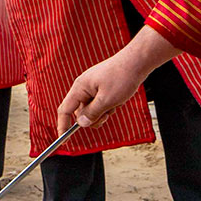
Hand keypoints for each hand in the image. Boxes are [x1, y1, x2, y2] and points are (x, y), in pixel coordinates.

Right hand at [56, 28, 174, 133]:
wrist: (137, 61)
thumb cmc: (122, 77)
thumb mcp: (107, 100)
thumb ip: (92, 113)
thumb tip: (81, 124)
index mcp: (80, 88)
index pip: (65, 110)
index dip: (62, 125)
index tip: (63, 139)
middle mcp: (83, 87)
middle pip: (80, 112)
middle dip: (93, 118)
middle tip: (106, 115)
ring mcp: (93, 87)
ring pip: (92, 109)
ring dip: (103, 112)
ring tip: (115, 103)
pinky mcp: (102, 87)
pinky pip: (101, 103)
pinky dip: (109, 105)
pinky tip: (119, 98)